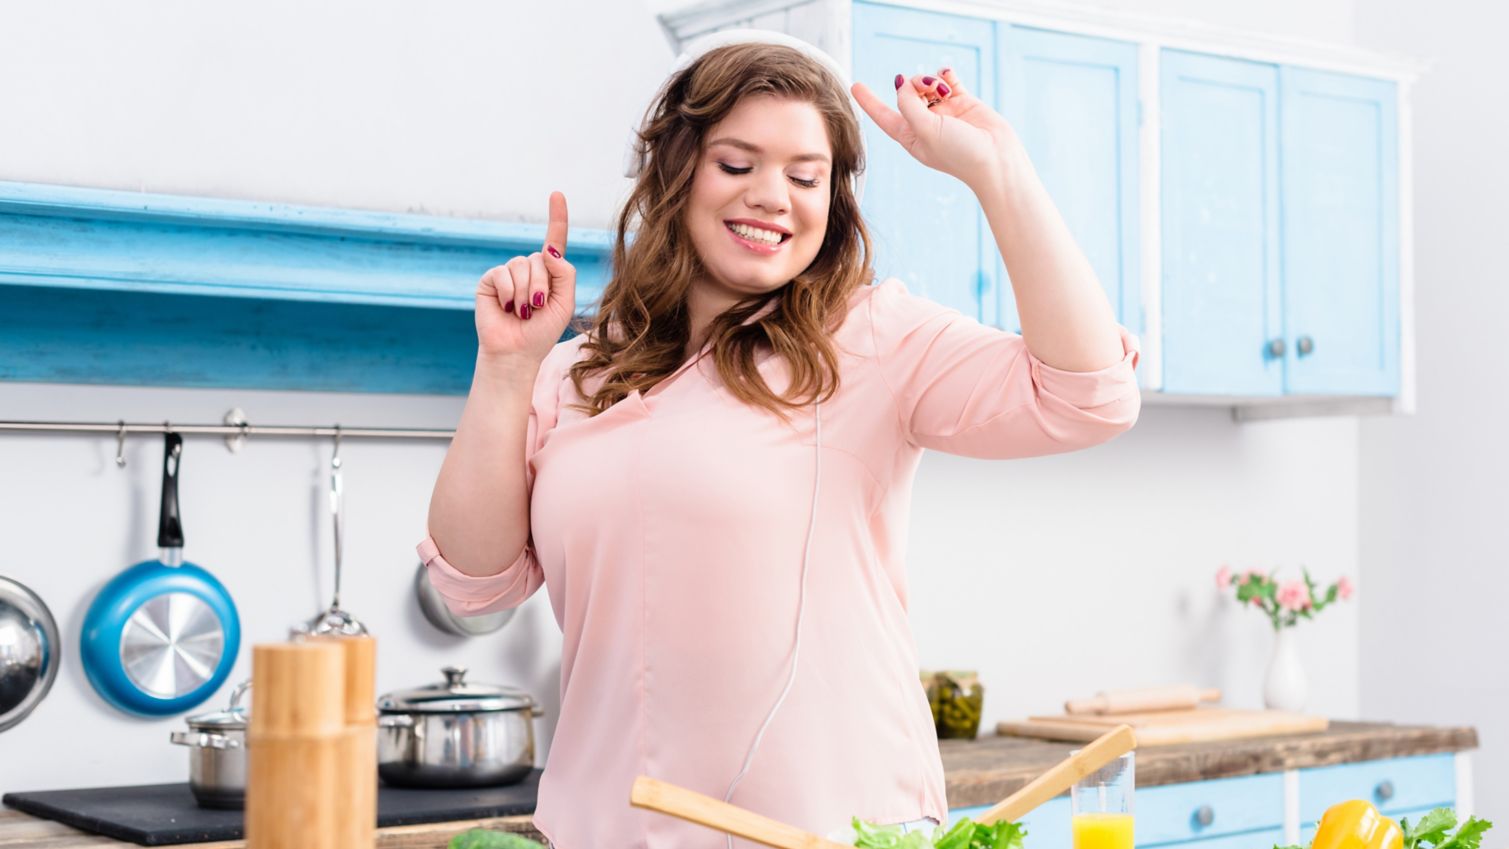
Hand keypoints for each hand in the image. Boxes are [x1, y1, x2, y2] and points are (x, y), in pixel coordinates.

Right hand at [474, 191, 576, 362]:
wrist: (516, 353)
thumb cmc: (541, 332)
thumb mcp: (565, 303)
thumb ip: (564, 273)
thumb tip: (548, 250)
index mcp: (549, 273)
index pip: (554, 240)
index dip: (557, 217)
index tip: (557, 194)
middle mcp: (528, 268)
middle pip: (541, 258)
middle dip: (542, 286)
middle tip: (536, 309)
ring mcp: (508, 273)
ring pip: (522, 265)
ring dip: (526, 293)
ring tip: (522, 312)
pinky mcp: (490, 280)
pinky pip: (503, 273)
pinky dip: (510, 293)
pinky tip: (508, 308)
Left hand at [851, 68, 1021, 192]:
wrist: (996, 160)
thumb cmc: (959, 154)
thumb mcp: (924, 130)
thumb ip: (908, 104)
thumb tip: (903, 82)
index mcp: (910, 137)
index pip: (884, 116)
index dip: (869, 101)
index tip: (855, 86)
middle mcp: (925, 124)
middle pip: (906, 93)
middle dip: (912, 84)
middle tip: (926, 86)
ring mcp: (944, 112)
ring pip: (927, 84)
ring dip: (929, 79)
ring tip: (941, 87)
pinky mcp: (962, 102)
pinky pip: (948, 80)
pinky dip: (945, 74)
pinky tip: (947, 75)